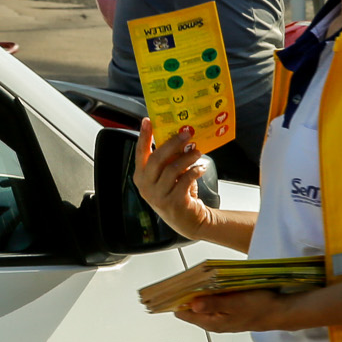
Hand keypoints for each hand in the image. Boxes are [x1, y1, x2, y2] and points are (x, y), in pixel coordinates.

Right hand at [134, 120, 212, 241]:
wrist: (188, 220)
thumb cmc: (176, 193)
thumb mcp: (167, 176)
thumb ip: (168, 160)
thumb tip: (178, 136)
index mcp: (141, 176)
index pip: (140, 153)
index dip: (144, 136)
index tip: (148, 121)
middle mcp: (146, 186)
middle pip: (157, 159)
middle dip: (172, 143)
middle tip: (186, 133)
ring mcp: (158, 196)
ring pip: (172, 169)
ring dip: (187, 157)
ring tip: (197, 151)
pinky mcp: (173, 203)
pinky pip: (185, 180)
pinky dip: (195, 171)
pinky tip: (201, 167)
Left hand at [174, 288, 309, 333]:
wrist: (280, 311)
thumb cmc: (259, 307)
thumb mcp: (234, 303)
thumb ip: (212, 304)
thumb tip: (193, 304)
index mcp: (212, 322)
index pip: (184, 313)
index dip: (176, 301)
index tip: (170, 288)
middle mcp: (214, 323)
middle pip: (191, 309)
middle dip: (186, 295)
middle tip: (182, 278)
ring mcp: (222, 318)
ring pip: (202, 305)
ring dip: (198, 294)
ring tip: (194, 279)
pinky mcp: (229, 312)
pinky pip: (213, 303)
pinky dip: (209, 294)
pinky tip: (212, 285)